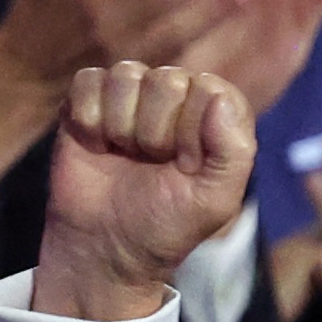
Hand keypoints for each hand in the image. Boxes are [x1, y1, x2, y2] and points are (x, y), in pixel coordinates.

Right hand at [42, 61, 260, 321]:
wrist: (106, 245)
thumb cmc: (167, 222)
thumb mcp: (215, 199)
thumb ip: (233, 151)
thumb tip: (218, 97)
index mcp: (217, 112)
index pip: (209, 91)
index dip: (192, 134)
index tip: (185, 167)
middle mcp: (177, 94)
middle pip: (166, 81)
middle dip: (155, 133)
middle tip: (152, 163)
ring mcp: (133, 94)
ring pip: (126, 76)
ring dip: (121, 127)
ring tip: (126, 155)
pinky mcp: (90, 98)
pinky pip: (88, 81)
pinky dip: (89, 119)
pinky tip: (97, 146)